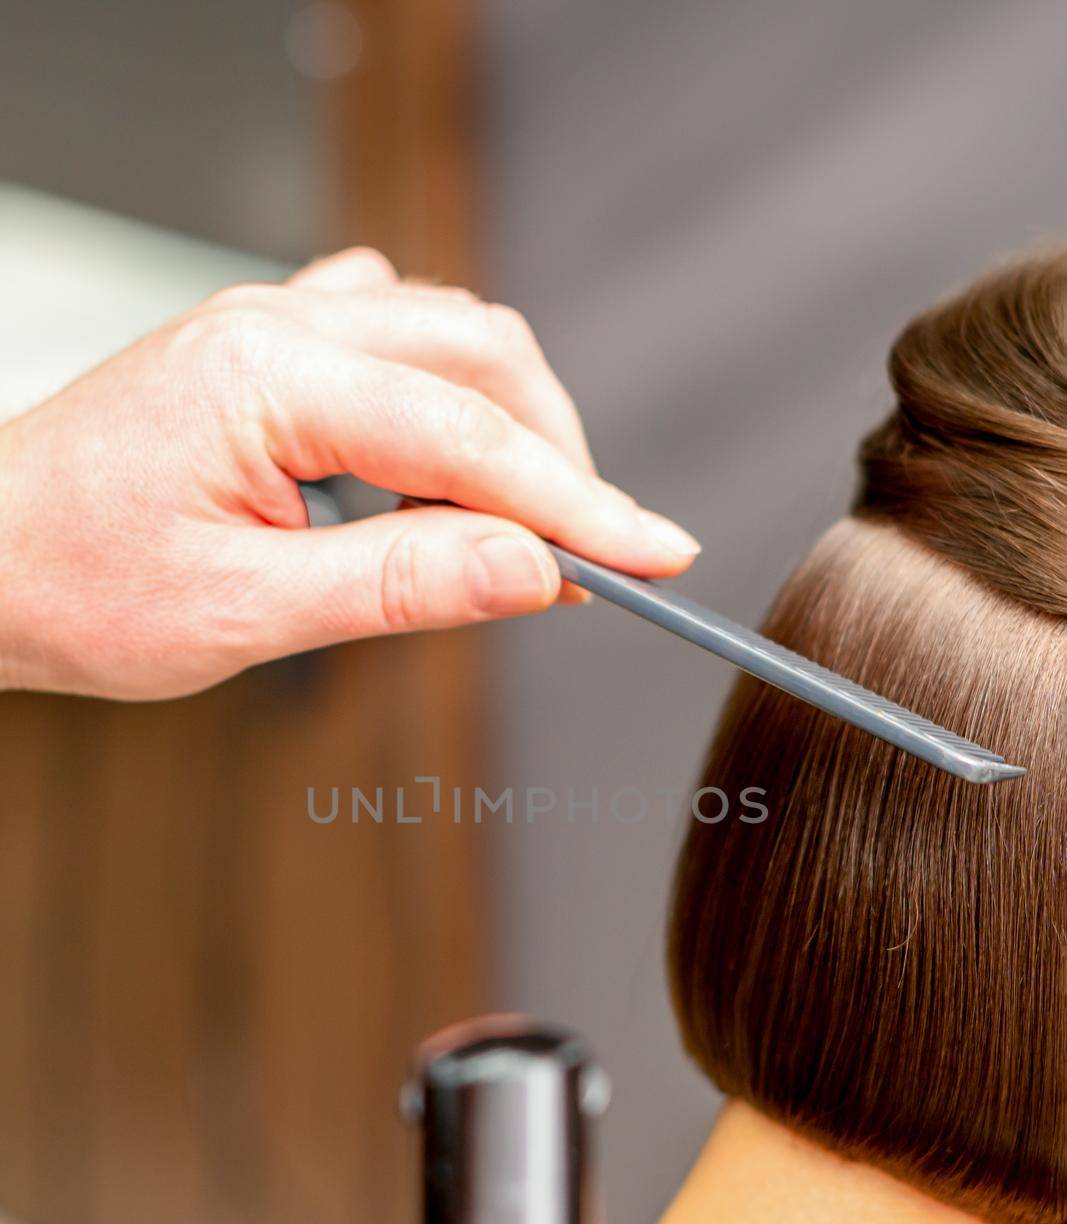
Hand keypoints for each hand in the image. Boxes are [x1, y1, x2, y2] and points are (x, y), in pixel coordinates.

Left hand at [0, 247, 697, 698]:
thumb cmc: (76, 584)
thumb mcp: (247, 611)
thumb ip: (401, 584)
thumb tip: (531, 570)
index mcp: (270, 377)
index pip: (472, 437)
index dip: (581, 503)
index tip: (658, 554)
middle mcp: (278, 326)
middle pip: (482, 359)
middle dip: (555, 463)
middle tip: (587, 566)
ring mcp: (273, 326)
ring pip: (450, 341)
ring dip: (505, 434)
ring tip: (510, 542)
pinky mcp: (269, 352)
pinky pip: (395, 342)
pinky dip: (449, 408)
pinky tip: (440, 474)